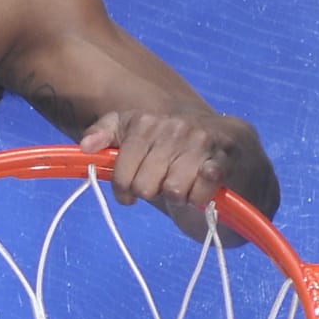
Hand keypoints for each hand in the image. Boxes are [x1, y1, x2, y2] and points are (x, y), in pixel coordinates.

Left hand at [80, 112, 242, 236]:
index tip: (130, 191)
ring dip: (178, 196)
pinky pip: (200, 192)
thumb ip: (108, 134)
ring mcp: (202, 140)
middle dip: (152, 192)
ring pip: (173, 191)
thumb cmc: (175, 150)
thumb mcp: (136, 136)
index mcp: (147, 121)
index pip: (121, 172)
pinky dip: (200, 197)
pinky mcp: (226, 159)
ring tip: (185, 184)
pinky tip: (203, 186)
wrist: (233, 149)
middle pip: (144, 186)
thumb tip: (85, 147)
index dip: (123, 188)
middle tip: (164, 184)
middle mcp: (174, 126)